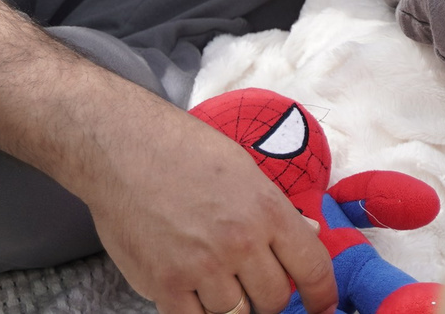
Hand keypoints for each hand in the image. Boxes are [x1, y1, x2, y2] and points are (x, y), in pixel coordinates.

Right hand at [77, 97, 339, 313]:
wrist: (122, 147)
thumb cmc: (182, 150)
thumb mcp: (242, 168)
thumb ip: (276, 208)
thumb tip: (310, 233)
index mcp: (266, 209)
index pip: (312, 267)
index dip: (322, 295)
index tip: (322, 307)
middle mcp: (239, 242)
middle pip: (274, 300)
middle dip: (268, 296)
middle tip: (252, 281)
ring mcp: (202, 267)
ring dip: (232, 304)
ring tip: (216, 278)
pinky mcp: (165, 285)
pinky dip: (198, 313)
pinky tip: (194, 294)